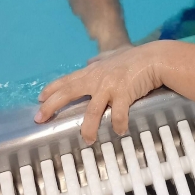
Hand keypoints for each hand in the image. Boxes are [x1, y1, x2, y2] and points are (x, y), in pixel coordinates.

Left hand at [34, 42, 163, 141]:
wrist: (155, 58)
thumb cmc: (136, 58)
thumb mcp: (114, 55)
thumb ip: (101, 59)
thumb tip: (89, 61)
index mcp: (93, 72)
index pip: (67, 80)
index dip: (52, 89)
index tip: (39, 99)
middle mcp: (97, 79)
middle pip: (69, 93)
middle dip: (52, 106)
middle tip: (40, 119)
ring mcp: (110, 87)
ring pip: (92, 111)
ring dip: (88, 128)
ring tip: (87, 140)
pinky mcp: (124, 95)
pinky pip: (118, 115)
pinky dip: (118, 125)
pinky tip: (119, 132)